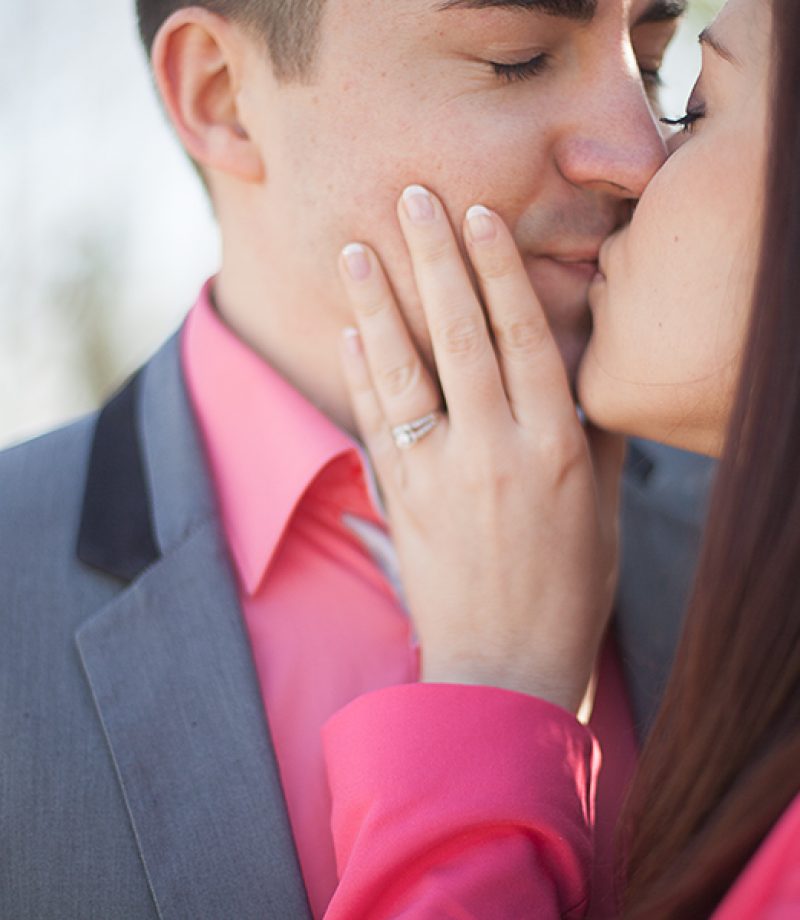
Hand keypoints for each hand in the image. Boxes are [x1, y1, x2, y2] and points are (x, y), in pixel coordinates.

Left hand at [337, 186, 623, 714]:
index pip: (524, 338)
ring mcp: (440, 476)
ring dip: (378, 304)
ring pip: (405, 371)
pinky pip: (376, 424)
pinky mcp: (401, 501)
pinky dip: (360, 375)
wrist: (504, 669)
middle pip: (459, 336)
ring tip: (356, 249)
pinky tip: (347, 332)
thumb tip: (577, 374)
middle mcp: (495, 451)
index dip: (498, 273)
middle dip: (434, 261)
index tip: (475, 219)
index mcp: (556, 448)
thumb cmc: (567, 590)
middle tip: (410, 198)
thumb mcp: (600, 510)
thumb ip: (590, 435)